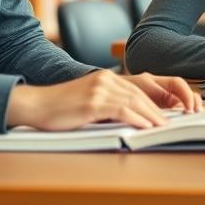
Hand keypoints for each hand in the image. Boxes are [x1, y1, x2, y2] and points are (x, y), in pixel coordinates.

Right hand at [6, 70, 196, 130]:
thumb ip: (106, 105)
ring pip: (134, 102)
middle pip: (139, 94)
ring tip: (163, 126)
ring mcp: (99, 90)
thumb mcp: (86, 102)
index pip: (136, 89)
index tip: (164, 114)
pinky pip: (122, 110)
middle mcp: (104, 80)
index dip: (153, 101)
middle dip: (157, 109)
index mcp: (104, 78)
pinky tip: (145, 126)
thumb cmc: (58, 109)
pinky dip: (137, 118)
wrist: (35, 105)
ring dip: (151, 115)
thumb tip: (128, 119)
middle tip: (169, 122)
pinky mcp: (93, 102)